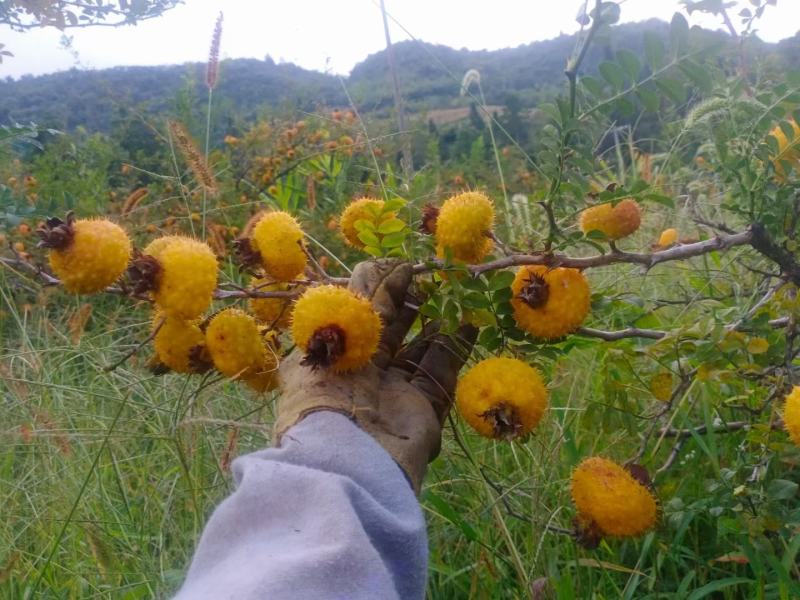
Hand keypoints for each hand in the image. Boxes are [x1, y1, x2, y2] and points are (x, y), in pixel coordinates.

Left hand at [275, 259, 475, 492]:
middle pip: (390, 333)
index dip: (376, 291)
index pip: (359, 319)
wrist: (348, 461)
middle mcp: (366, 377)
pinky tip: (468, 322)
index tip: (397, 265)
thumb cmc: (324, 400)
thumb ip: (345, 308)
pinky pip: (442, 373)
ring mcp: (396, 394)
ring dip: (434, 323)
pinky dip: (457, 348)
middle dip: (405, 304)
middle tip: (424, 276)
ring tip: (449, 293)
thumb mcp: (319, 347)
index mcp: (335, 362)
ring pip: (419, 352)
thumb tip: (363, 270)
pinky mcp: (424, 409)